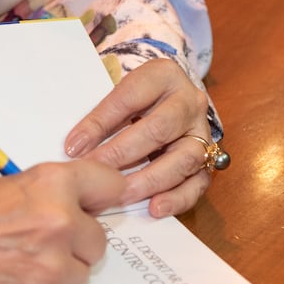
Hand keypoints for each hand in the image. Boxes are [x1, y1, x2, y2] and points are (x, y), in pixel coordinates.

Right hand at [0, 159, 125, 283]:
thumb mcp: (8, 186)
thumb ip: (49, 194)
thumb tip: (78, 206)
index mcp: (52, 184)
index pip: (109, 185)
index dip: (102, 196)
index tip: (100, 202)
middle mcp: (60, 221)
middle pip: (98, 238)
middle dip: (76, 241)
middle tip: (42, 239)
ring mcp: (53, 265)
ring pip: (80, 273)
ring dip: (60, 270)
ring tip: (22, 261)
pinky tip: (16, 277)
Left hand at [63, 58, 212, 217]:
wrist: (169, 100)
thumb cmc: (138, 98)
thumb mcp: (121, 93)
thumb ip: (103, 115)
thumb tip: (75, 147)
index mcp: (164, 75)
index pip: (129, 97)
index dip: (100, 123)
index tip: (74, 146)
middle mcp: (189, 101)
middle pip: (158, 128)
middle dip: (122, 153)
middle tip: (95, 172)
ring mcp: (201, 131)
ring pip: (183, 158)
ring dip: (149, 180)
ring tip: (121, 194)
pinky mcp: (208, 159)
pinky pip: (198, 182)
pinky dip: (177, 198)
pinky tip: (154, 207)